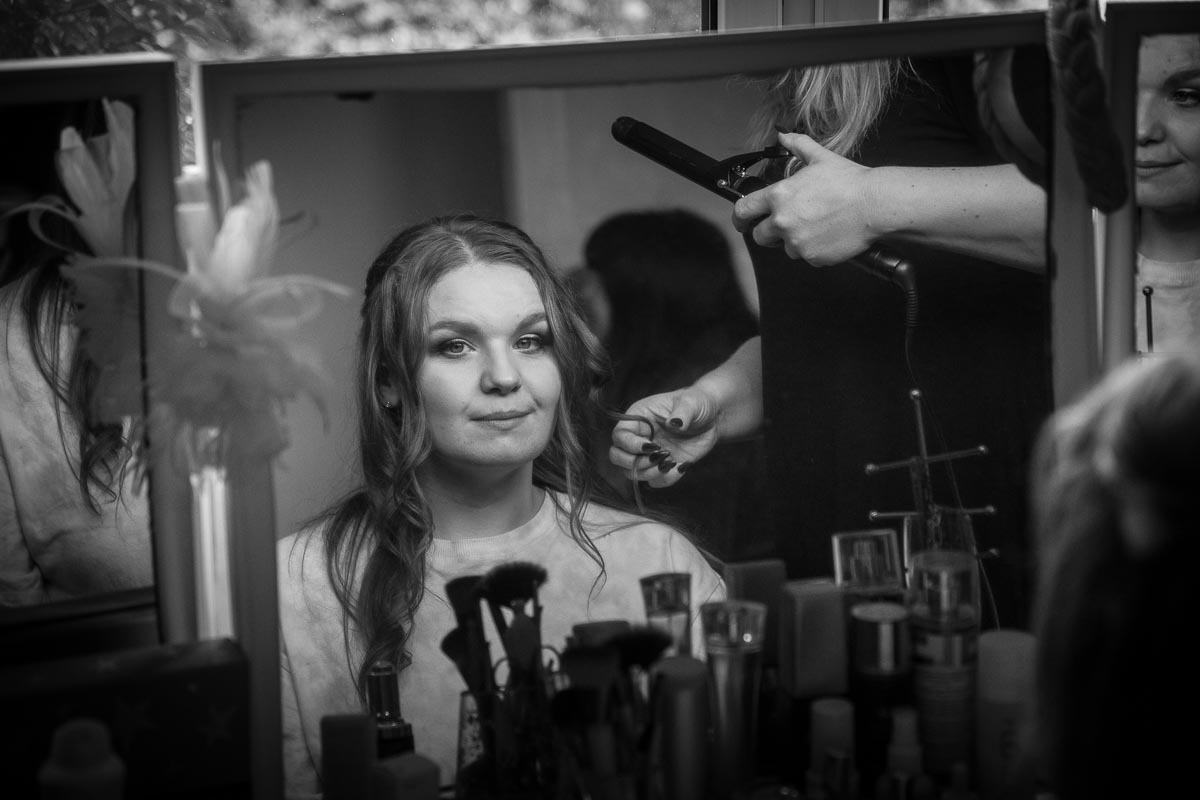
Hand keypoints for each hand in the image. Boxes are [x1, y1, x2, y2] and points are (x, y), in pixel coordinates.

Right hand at [609, 387, 721, 487]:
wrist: (712, 419)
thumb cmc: (697, 403)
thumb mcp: (692, 402)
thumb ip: (682, 412)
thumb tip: (675, 423)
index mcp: (638, 418)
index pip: (619, 435)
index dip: (630, 445)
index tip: (652, 446)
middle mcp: (638, 437)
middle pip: (617, 456)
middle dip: (635, 463)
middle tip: (659, 457)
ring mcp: (648, 454)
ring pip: (632, 472)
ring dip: (650, 473)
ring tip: (672, 462)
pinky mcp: (661, 466)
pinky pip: (654, 481)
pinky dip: (665, 479)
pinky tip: (682, 466)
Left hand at [732, 132, 875, 265]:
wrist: (874, 205)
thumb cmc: (850, 182)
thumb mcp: (821, 157)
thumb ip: (798, 146)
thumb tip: (783, 135)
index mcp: (779, 196)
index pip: (743, 210)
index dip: (739, 217)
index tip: (742, 221)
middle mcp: (783, 221)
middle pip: (760, 236)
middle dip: (769, 232)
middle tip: (787, 225)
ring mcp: (796, 242)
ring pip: (785, 248)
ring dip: (795, 240)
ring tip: (817, 225)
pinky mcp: (812, 257)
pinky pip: (806, 257)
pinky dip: (814, 249)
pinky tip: (828, 234)